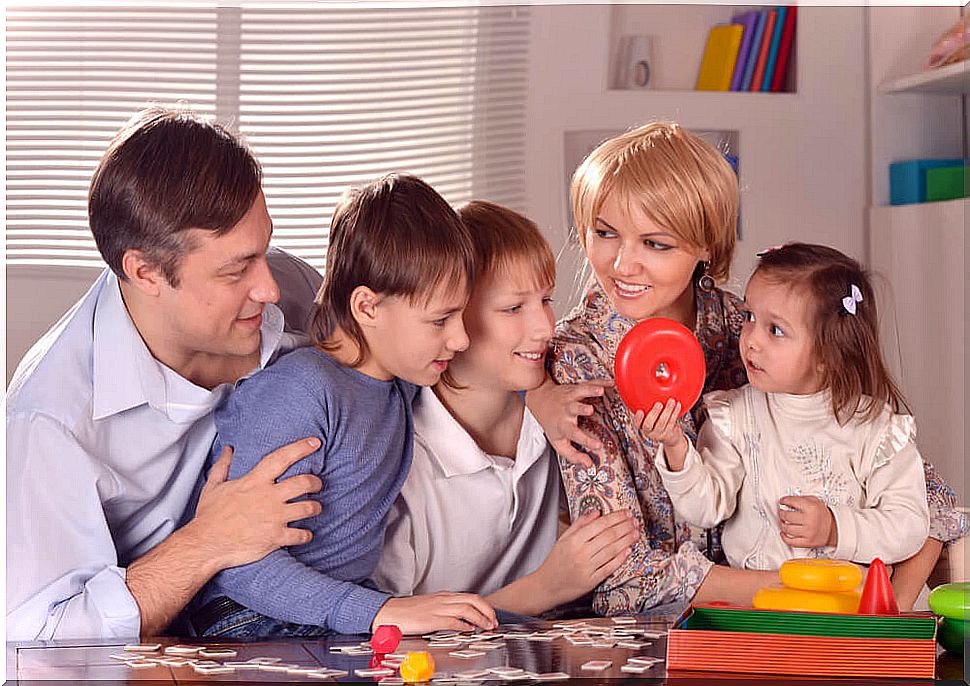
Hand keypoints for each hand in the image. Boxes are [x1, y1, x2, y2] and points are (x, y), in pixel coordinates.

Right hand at [190, 438, 323, 569]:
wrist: (205, 544)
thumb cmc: (209, 516)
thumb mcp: (213, 487)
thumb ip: (223, 466)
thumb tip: (228, 450)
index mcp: (255, 481)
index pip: (282, 458)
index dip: (300, 448)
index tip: (315, 443)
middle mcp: (269, 497)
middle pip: (304, 482)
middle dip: (315, 482)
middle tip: (317, 484)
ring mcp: (274, 517)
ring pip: (308, 508)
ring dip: (315, 508)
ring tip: (315, 508)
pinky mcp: (275, 538)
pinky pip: (301, 535)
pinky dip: (306, 535)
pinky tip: (305, 534)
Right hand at [373, 593, 497, 634]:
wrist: (391, 612)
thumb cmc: (409, 611)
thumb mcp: (432, 606)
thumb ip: (447, 610)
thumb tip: (463, 619)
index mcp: (444, 596)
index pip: (471, 597)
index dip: (485, 606)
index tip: (492, 615)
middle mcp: (444, 600)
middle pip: (473, 600)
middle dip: (487, 611)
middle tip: (494, 621)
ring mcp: (438, 608)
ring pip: (467, 609)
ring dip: (480, 618)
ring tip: (487, 627)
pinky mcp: (432, 619)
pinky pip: (453, 620)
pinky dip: (464, 625)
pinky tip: (469, 630)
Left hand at [525, 375, 611, 466]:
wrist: (540, 400)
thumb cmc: (552, 424)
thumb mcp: (558, 443)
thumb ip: (573, 455)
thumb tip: (589, 465)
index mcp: (563, 425)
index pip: (574, 434)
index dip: (586, 440)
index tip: (598, 445)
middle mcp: (566, 410)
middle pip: (573, 409)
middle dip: (581, 409)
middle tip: (590, 409)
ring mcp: (570, 397)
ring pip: (580, 392)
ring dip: (590, 390)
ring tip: (600, 390)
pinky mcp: (575, 388)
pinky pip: (588, 384)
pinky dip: (599, 382)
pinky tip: (610, 383)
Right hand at [536, 509, 637, 605]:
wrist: (547, 585)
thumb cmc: (555, 561)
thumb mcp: (563, 538)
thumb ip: (580, 524)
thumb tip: (597, 512)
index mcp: (574, 540)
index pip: (600, 524)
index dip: (616, 517)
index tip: (626, 513)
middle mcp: (581, 553)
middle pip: (609, 536)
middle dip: (625, 526)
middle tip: (635, 521)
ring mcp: (587, 567)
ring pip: (612, 550)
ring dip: (627, 540)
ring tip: (636, 533)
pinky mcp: (592, 581)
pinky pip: (610, 567)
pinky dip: (620, 558)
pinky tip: (629, 550)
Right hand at [633, 399, 687, 469]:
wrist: (671, 438)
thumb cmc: (659, 423)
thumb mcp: (652, 417)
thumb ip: (648, 408)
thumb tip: (647, 390)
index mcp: (643, 427)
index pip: (637, 424)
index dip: (637, 418)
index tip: (640, 411)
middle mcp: (650, 432)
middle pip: (648, 425)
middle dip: (654, 413)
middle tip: (658, 404)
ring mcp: (659, 434)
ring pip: (662, 423)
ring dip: (667, 410)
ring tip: (671, 401)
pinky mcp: (669, 434)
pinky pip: (672, 422)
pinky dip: (675, 412)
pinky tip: (677, 405)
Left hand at [778, 495, 836, 547]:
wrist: (835, 529)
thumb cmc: (824, 515)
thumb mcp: (815, 501)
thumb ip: (801, 498)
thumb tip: (787, 499)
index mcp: (811, 508)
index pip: (791, 502)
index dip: (784, 501)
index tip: (782, 502)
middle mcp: (809, 520)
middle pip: (786, 516)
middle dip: (781, 513)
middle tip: (782, 512)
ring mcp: (808, 532)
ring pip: (786, 528)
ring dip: (782, 524)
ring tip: (783, 521)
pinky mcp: (808, 542)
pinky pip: (791, 541)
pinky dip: (785, 537)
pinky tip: (784, 533)